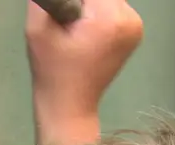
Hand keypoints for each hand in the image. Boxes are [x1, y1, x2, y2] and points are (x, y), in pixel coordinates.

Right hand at [26, 0, 142, 144]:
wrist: (69, 104)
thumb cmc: (51, 70)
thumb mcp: (38, 28)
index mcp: (109, 18)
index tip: (62, 13)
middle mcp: (130, 18)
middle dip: (81, 1)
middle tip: (68, 20)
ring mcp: (136, 26)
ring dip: (91, 4)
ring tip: (76, 25)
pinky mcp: (135, 31)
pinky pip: (116, 8)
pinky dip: (100, 11)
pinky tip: (88, 30)